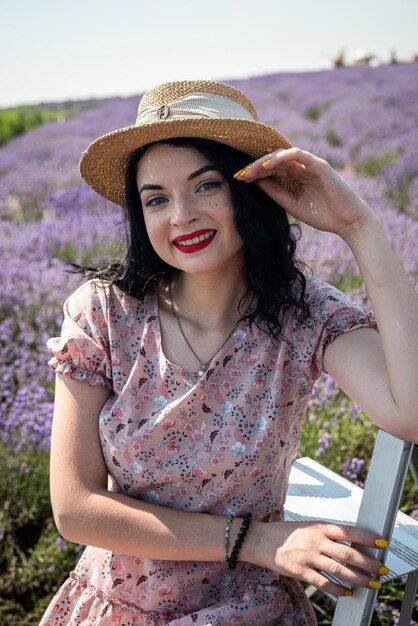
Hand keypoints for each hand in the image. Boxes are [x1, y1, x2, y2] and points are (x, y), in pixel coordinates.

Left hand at [235, 148, 375, 240]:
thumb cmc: (322, 215)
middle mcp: (302, 168)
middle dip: (255, 167)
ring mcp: (310, 165)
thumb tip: (257, 183)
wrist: (346, 222)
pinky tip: (268, 165)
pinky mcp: (319, 165)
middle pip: (274, 161)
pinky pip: (298, 155)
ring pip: (283, 156)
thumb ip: (276, 193)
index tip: (239, 179)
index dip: (255, 173)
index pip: (272, 170)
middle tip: (240, 175)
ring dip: (265, 161)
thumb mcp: (293, 205)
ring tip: (250, 170)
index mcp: (296, 178)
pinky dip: (282, 157)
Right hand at [249, 520, 387, 596]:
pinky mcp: (301, 571)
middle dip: (369, 563)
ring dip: (359, 578)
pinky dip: (338, 590)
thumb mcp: (309, 527)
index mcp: (320, 527)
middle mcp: (316, 541)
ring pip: (340, 570)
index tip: (382, 543)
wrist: (261, 540)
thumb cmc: (287, 533)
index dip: (367, 537)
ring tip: (372, 584)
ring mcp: (309, 557)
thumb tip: (352, 542)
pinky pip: (324, 584)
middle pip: (348, 553)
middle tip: (382, 569)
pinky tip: (347, 593)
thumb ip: (328, 534)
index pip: (349, 531)